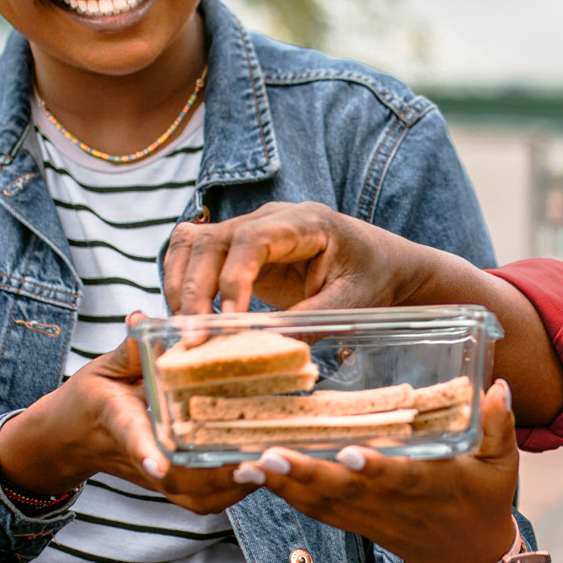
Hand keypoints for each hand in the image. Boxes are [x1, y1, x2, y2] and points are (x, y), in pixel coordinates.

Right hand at [0, 315, 253, 514]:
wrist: (70, 439)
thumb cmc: (89, 398)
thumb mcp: (103, 368)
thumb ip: (127, 349)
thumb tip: (141, 320)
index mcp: (119, 420)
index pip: (132, 436)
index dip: (145, 451)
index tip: (158, 466)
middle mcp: (140, 456)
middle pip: (176, 480)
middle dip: (213, 479)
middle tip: (253, 464)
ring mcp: (155, 477)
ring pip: (192, 497)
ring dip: (229, 490)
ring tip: (265, 469)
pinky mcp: (168, 485)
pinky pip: (200, 500)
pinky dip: (230, 494)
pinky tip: (260, 474)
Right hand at [162, 201, 452, 315]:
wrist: (382, 262)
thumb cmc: (372, 278)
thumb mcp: (353, 303)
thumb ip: (311, 320)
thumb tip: (266, 345)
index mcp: (306, 223)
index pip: (253, 239)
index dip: (234, 278)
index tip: (230, 321)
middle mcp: (271, 217)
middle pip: (213, 239)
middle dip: (196, 289)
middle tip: (192, 337)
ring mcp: (250, 228)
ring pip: (193, 242)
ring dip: (181, 285)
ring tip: (186, 330)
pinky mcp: (238, 248)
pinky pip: (194, 252)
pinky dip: (181, 280)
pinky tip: (189, 316)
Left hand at [231, 378, 520, 562]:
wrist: (468, 557)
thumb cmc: (484, 500)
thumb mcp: (502, 464)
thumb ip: (498, 425)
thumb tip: (496, 385)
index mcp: (433, 488)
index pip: (402, 479)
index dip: (376, 469)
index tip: (349, 454)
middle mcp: (395, 506)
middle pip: (344, 493)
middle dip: (305, 475)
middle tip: (267, 456)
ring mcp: (370, 518)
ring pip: (321, 504)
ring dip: (282, 485)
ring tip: (244, 465)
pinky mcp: (354, 523)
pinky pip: (315, 511)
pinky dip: (284, 494)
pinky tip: (254, 475)